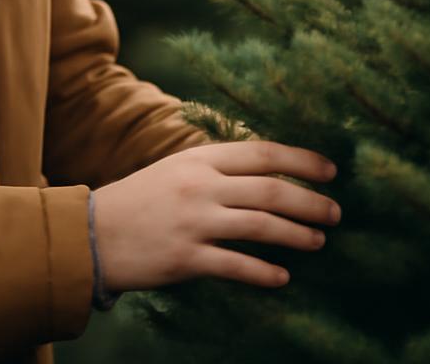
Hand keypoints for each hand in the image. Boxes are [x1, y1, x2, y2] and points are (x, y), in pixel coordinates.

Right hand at [92, 140, 338, 290]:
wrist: (94, 232)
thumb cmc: (141, 198)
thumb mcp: (178, 169)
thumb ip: (217, 167)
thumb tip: (268, 171)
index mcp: (200, 158)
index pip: (263, 153)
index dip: (302, 161)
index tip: (330, 171)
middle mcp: (201, 186)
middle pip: (271, 190)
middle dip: (310, 202)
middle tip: (336, 212)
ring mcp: (195, 222)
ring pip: (261, 226)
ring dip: (297, 235)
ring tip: (319, 241)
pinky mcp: (187, 258)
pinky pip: (236, 265)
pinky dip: (265, 272)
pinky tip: (283, 277)